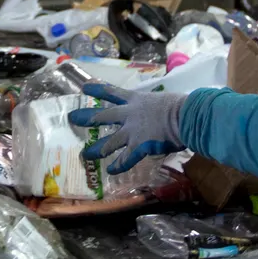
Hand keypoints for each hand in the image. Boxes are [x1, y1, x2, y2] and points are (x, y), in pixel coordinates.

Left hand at [66, 82, 187, 173]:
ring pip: (109, 142)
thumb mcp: (163, 100)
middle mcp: (130, 115)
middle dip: (86, 117)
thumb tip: (160, 110)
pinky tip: (110, 171)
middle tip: (72, 118)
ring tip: (85, 155)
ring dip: (96, 149)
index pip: (113, 92)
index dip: (97, 89)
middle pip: (103, 116)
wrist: (186, 116)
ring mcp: (133, 132)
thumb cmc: (181, 105)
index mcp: (137, 100)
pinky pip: (126, 159)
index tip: (84, 87)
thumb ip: (155, 106)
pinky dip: (118, 165)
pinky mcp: (139, 147)